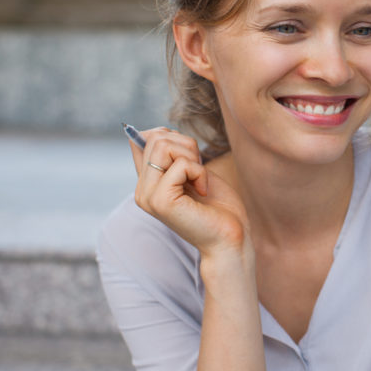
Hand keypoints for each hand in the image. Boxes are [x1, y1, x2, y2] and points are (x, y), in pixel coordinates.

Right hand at [130, 127, 250, 257]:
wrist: (230, 238)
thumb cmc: (218, 207)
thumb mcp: (193, 172)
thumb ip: (172, 155)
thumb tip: (153, 131)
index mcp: (147, 183)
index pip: (141, 140)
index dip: (170, 138)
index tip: (189, 158)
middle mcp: (142, 190)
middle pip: (156, 137)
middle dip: (186, 147)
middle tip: (198, 172)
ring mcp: (148, 196)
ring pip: (164, 145)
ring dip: (193, 159)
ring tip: (199, 182)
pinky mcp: (160, 201)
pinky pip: (181, 165)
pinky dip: (200, 173)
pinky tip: (203, 192)